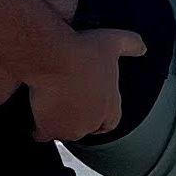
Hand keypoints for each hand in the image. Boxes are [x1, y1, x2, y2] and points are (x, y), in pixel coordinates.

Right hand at [26, 31, 148, 148]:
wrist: (55, 57)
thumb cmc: (84, 50)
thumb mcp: (113, 41)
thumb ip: (131, 45)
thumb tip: (143, 48)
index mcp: (110, 107)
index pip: (109, 122)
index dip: (99, 116)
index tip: (87, 107)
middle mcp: (92, 123)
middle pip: (84, 127)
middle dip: (76, 118)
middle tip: (64, 102)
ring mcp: (70, 129)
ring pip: (63, 131)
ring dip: (57, 123)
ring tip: (48, 107)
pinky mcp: (48, 129)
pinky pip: (41, 134)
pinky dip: (36, 128)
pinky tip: (33, 117)